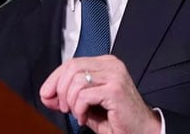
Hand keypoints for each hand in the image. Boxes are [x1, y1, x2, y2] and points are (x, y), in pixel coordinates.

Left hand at [40, 55, 160, 133]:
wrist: (142, 131)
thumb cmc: (117, 119)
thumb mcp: (88, 105)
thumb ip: (69, 96)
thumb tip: (48, 94)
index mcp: (105, 63)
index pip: (72, 62)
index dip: (54, 79)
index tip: (47, 95)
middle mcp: (111, 64)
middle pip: (72, 67)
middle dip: (60, 89)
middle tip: (64, 108)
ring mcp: (114, 75)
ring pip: (76, 80)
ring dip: (70, 101)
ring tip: (78, 114)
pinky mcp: (115, 89)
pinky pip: (84, 95)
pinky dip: (79, 109)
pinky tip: (85, 118)